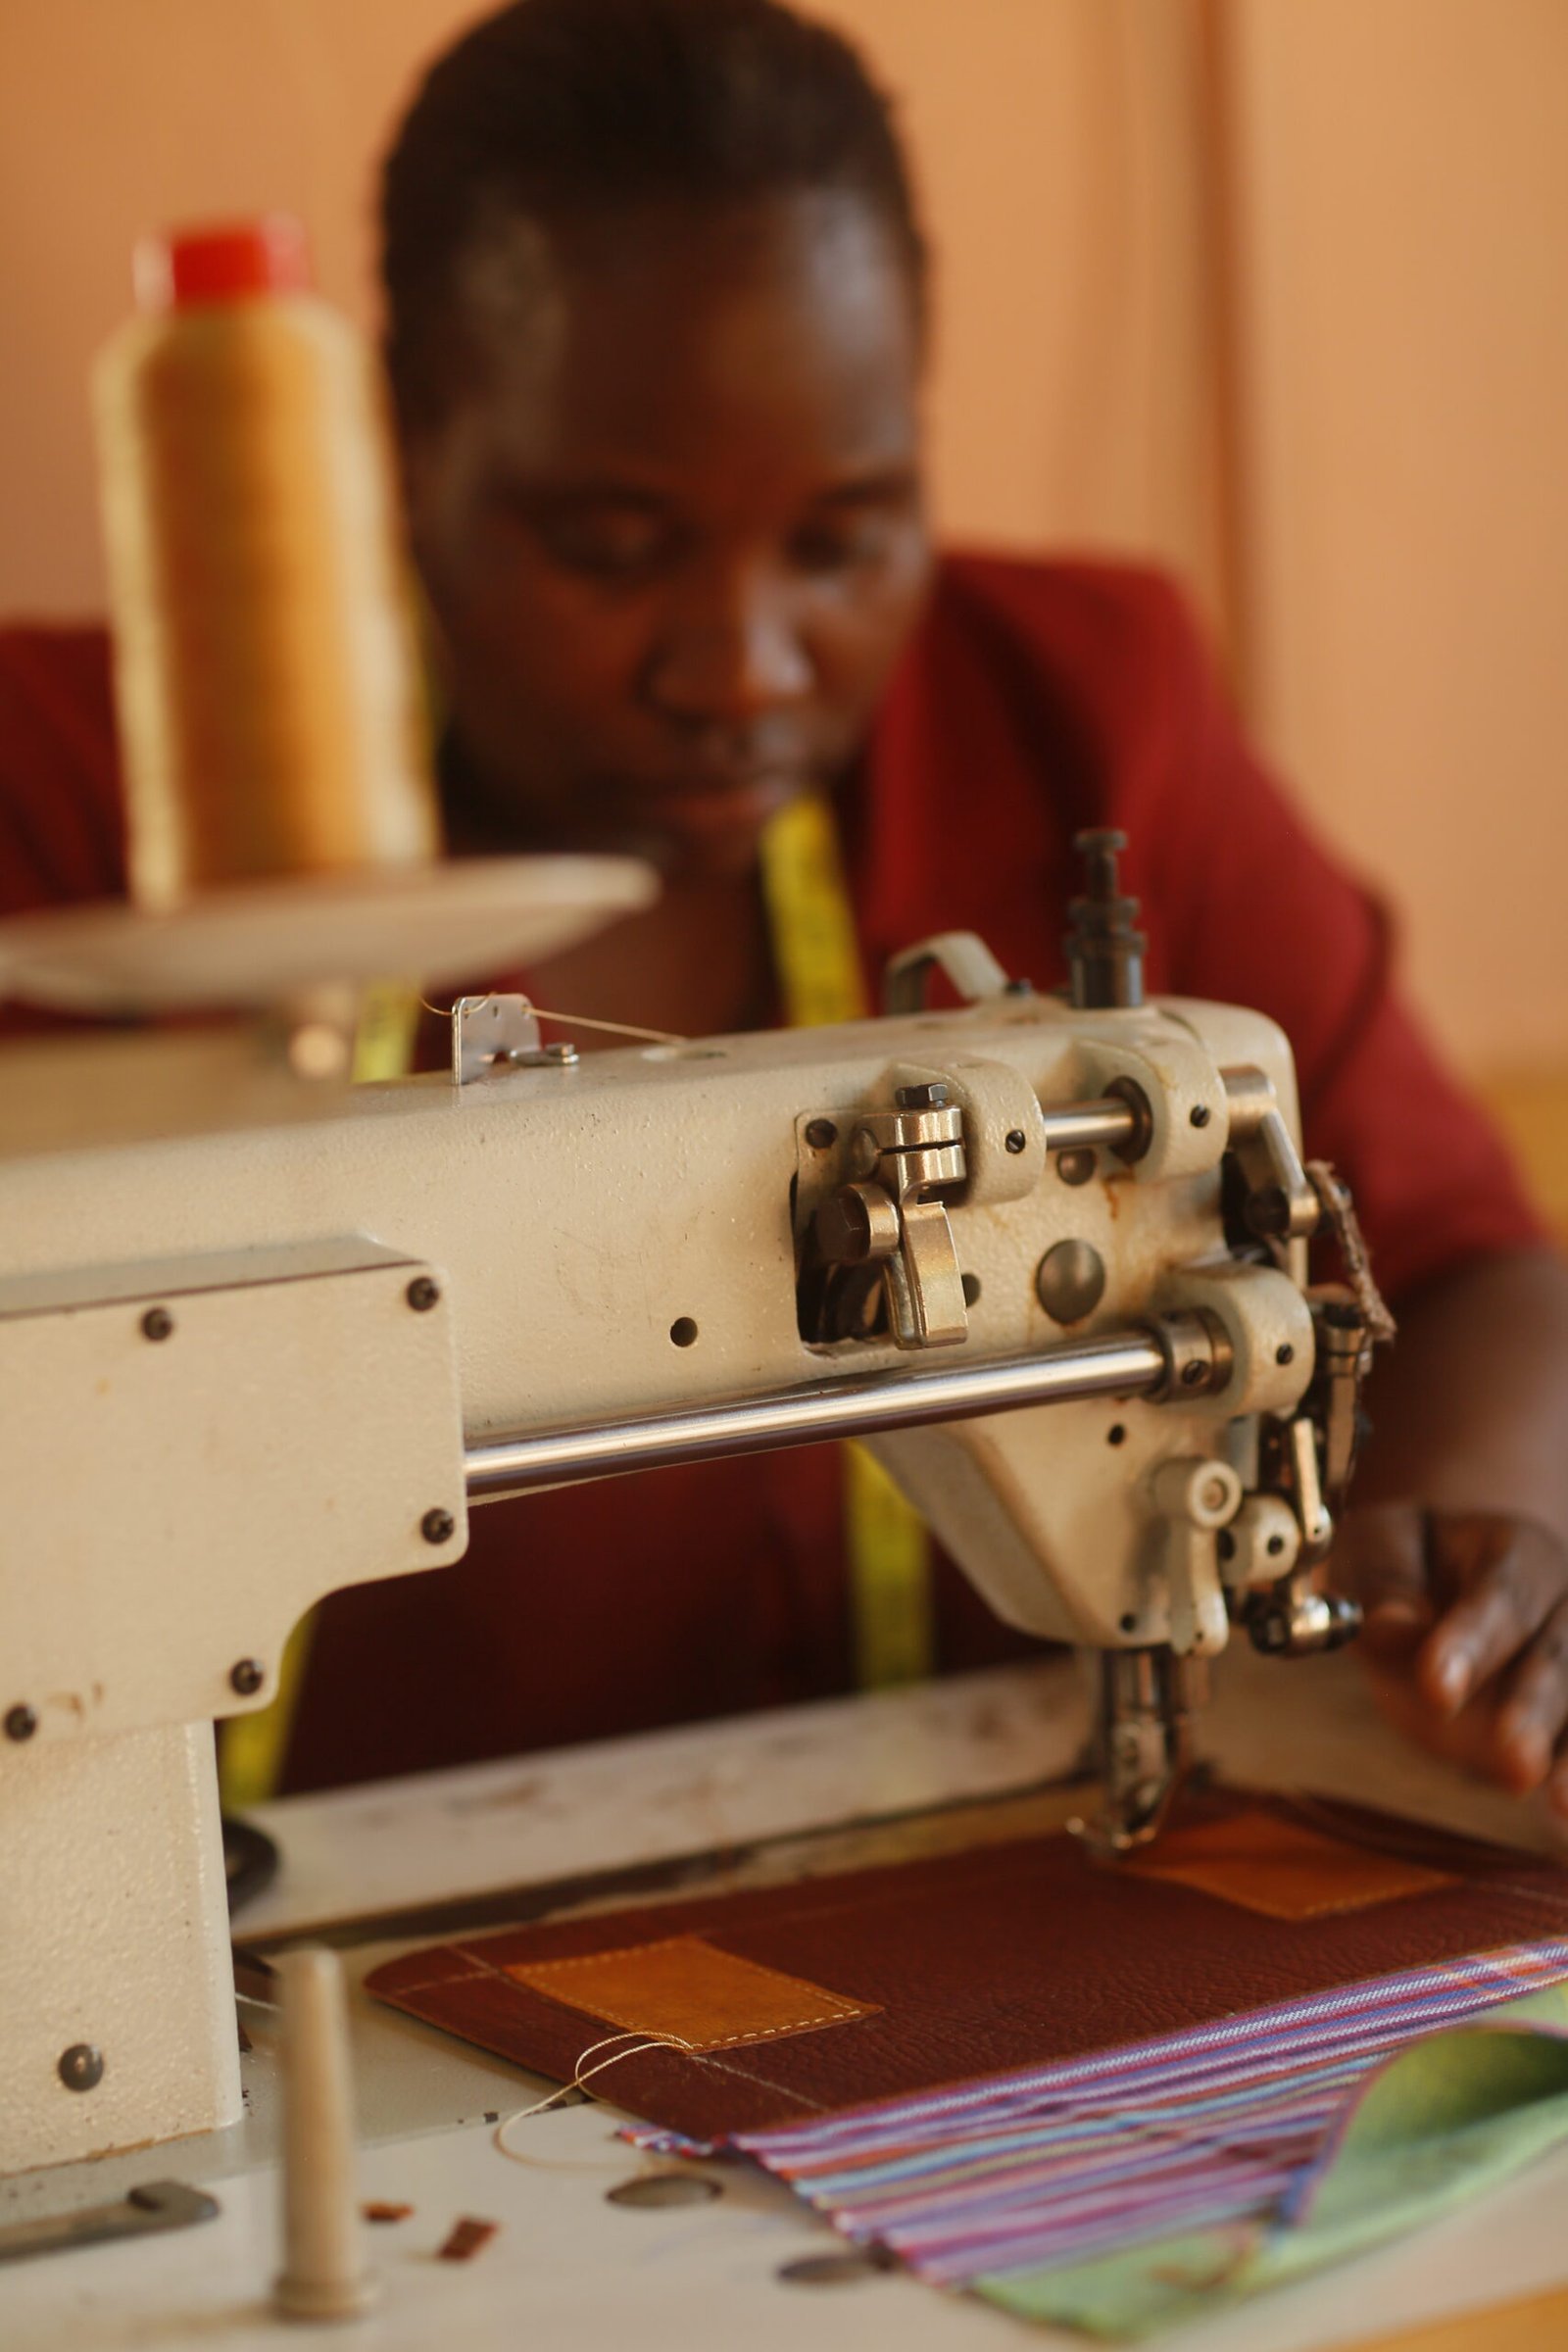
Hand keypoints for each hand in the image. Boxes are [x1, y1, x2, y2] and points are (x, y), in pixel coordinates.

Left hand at [1334, 1504, 1567, 1816]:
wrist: (1433, 1588)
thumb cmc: (1399, 1569)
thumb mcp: (1371, 1555)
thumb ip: (1380, 1586)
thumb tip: (1397, 1625)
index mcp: (1511, 1548)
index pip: (1499, 1594)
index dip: (1472, 1641)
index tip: (1437, 1688)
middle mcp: (1564, 1596)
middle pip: (1557, 1651)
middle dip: (1533, 1705)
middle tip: (1512, 1753)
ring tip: (1559, 1799)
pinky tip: (1565, 1811)